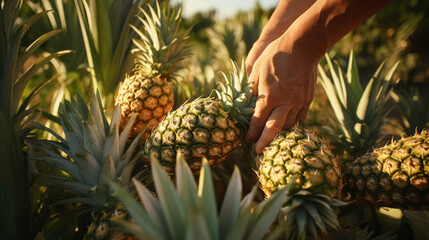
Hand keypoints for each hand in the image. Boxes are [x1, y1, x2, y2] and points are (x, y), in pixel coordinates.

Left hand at [245, 37, 317, 153]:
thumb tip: (245, 105)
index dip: (252, 133)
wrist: (302, 46)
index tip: (247, 140)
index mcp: (270, 95)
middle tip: (258, 152)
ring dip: (279, 134)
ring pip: (289, 125)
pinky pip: (300, 118)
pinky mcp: (308, 99)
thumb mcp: (256, 70)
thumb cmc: (275, 56)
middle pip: (274, 129)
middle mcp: (285, 102)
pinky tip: (286, 125)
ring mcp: (298, 101)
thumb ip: (251, 90)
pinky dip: (292, 124)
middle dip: (264, 142)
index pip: (258, 121)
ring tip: (271, 138)